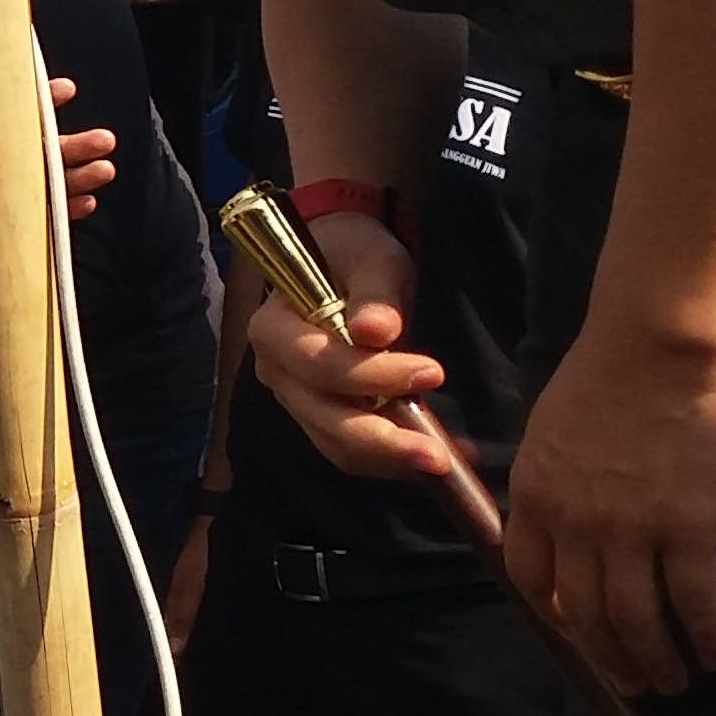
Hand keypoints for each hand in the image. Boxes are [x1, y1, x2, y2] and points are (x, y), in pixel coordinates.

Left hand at [0, 83, 116, 289]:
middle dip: (74, 145)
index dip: (37, 104)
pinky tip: (86, 203)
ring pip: (54, 182)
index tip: (64, 90)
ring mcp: (12, 200)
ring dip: (80, 176)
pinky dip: (70, 210)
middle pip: (43, 153)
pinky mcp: (19, 228)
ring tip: (103, 171)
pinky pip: (51, 216)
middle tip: (104, 141)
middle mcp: (0, 173)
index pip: (9, 122)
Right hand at [247, 213, 456, 481]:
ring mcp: (296, 400)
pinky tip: (440, 453)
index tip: (432, 372)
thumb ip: (375, 295)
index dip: (371, 377)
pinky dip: (393, 460)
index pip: (318, 365)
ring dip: (389, 459)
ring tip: (443, 460)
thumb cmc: (355, 254)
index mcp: (273, 328)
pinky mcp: (320, 418)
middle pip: (324, 419)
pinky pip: (352, 451)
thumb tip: (376, 331)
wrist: (345, 265)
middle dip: (382, 439)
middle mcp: (276, 372)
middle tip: (438, 454)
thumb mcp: (371, 260)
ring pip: (337, 445)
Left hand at [503, 323, 715, 695]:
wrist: (659, 345)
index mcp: (536, 496)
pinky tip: (714, 653)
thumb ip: (555, 477)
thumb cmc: (610, 373)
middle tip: (631, 684)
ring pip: (638, 622)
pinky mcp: (690, 530)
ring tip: (674, 681)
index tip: (575, 632)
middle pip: (586, 614)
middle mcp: (575, 525)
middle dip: (609, 658)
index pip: (531, 577)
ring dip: (656, 661)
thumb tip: (562, 508)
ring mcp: (632, 532)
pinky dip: (705, 636)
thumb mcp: (553, 428)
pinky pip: (694, 602)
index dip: (554, 614)